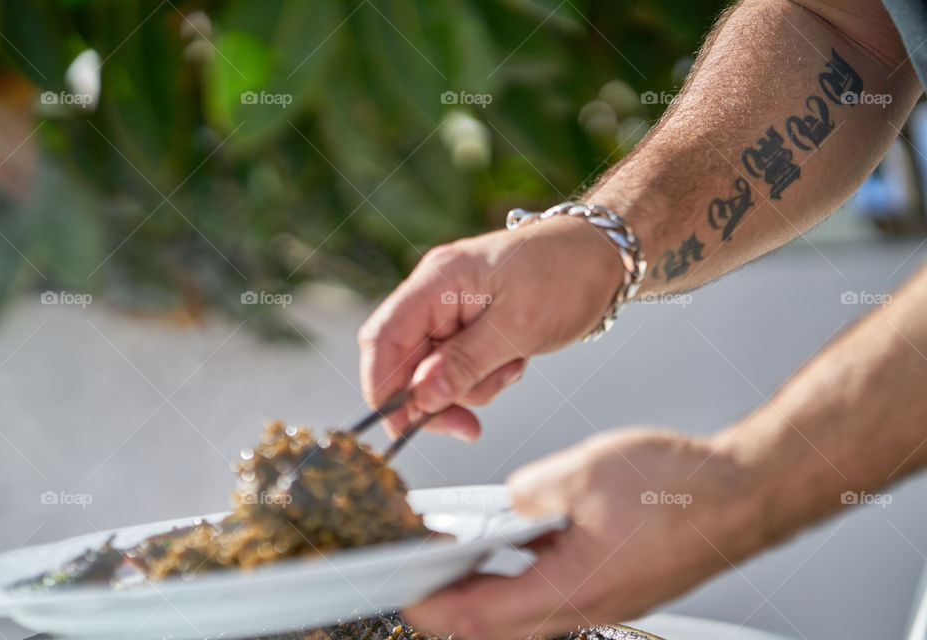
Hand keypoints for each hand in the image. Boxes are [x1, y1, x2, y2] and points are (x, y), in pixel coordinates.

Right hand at [358, 216, 621, 439]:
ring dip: (470, 387)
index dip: (383, 387)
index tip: (401, 427)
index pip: (383, 338)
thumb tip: (421, 399)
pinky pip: (458, 367)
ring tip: (511, 367)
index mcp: (437, 280)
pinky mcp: (471, 326)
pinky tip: (514, 362)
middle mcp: (435, 294)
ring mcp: (452, 310)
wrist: (604, 257)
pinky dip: (484, 378)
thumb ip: (464, 364)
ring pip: (433, 372)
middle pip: (405, 361)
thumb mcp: (518, 327)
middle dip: (435, 398)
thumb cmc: (566, 274)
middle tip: (467, 427)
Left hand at [403, 428, 762, 639]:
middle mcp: (586, 606)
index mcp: (572, 589)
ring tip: (459, 558)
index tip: (402, 589)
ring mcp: (604, 599)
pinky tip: (519, 541)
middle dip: (451, 607)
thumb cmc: (682, 489)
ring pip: (528, 612)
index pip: (479, 616)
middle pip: (499, 627)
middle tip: (420, 579)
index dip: (432, 604)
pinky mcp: (617, 585)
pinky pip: (556, 590)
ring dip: (487, 591)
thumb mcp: (584, 473)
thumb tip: (508, 501)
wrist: (746, 493)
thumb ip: (530, 490)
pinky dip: (524, 574)